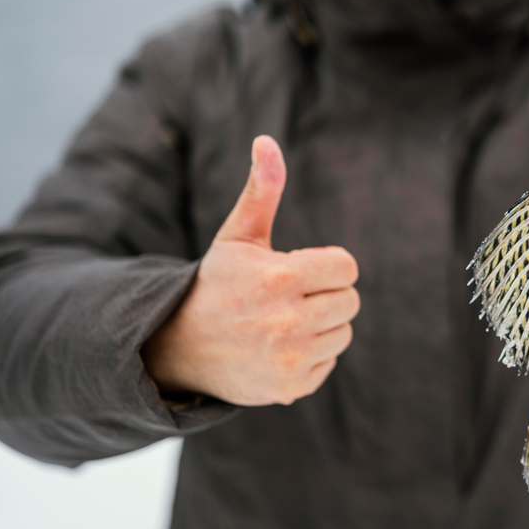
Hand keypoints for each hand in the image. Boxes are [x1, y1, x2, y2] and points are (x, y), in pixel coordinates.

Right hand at [142, 136, 359, 405]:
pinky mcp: (290, 388)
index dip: (327, 264)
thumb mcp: (238, 235)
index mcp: (279, 278)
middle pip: (350, 300)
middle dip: (325, 293)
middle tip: (289, 296)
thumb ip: (262, 189)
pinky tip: (279, 347)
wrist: (178, 346)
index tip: (300, 268)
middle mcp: (286, 322)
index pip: (347, 267)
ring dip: (321, 324)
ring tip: (282, 321)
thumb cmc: (218, 283)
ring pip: (343, 331)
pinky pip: (330, 361)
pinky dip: (312, 354)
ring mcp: (289, 359)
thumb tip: (266, 140)